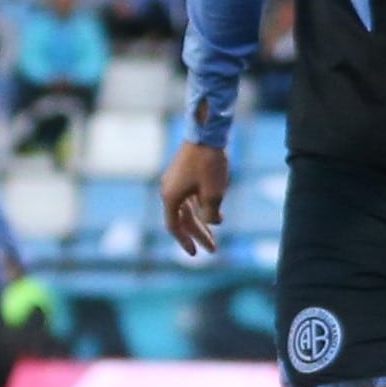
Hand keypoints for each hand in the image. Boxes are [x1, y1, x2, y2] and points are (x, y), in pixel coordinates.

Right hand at [160, 140, 229, 256]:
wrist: (206, 132)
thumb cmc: (209, 164)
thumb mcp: (213, 194)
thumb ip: (211, 214)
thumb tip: (212, 221)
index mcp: (171, 198)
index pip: (175, 227)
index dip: (185, 241)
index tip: (196, 254)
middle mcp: (169, 190)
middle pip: (184, 219)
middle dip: (199, 234)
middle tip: (213, 249)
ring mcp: (175, 180)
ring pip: (188, 207)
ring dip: (202, 220)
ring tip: (216, 231)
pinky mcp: (184, 173)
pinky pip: (191, 196)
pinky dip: (202, 206)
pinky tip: (216, 212)